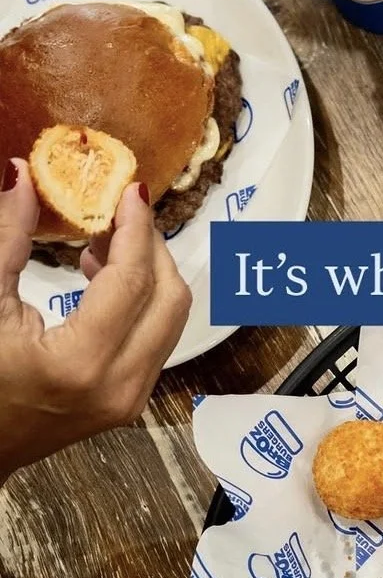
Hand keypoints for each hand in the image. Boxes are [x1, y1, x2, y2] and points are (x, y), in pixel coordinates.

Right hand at [0, 160, 190, 486]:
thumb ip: (6, 238)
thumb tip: (20, 175)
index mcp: (82, 363)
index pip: (132, 279)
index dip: (135, 228)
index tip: (131, 190)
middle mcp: (120, 385)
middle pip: (170, 297)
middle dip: (151, 248)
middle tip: (119, 213)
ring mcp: (131, 398)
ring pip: (171, 319)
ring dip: (150, 273)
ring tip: (104, 241)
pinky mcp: (130, 402)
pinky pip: (157, 339)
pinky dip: (143, 302)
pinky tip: (105, 278)